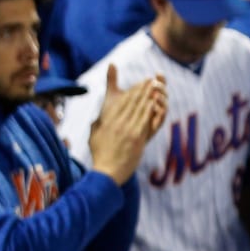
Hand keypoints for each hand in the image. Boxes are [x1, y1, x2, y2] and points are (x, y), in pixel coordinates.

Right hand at [89, 66, 167, 185]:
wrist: (107, 171)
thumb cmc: (100, 156)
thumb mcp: (94, 136)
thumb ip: (98, 125)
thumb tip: (98, 118)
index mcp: (107, 121)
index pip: (121, 102)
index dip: (131, 91)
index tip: (138, 83)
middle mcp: (117, 123)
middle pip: (131, 102)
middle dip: (141, 89)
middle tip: (149, 79)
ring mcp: (127, 130)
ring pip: (139, 109)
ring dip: (148, 96)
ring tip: (155, 86)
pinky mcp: (136, 138)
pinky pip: (145, 120)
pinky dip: (150, 110)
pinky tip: (155, 102)